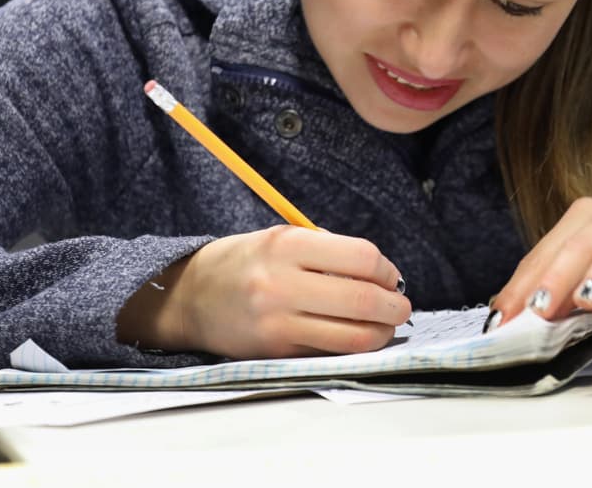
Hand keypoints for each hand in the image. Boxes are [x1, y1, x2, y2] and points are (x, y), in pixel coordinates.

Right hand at [117, 225, 409, 357]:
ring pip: (353, 336)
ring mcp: (278, 323)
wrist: (189, 297)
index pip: (362, 257)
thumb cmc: (245, 263)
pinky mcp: (276, 352)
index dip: (387, 269)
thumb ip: (328, 252)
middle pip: (363, 299)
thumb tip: (383, 275)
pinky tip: (361, 337)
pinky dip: (355, 346)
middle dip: (395, 305)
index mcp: (287, 246)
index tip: (391, 275)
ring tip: (388, 325)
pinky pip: (330, 352)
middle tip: (402, 305)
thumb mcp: (281, 239)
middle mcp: (281, 284)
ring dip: (382, 332)